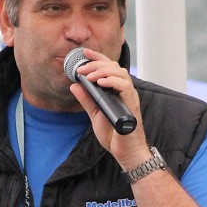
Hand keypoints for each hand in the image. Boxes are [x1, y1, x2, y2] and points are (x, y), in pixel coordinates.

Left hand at [68, 49, 151, 169]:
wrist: (125, 152)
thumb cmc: (114, 135)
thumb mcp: (95, 114)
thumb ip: (86, 99)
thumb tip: (74, 85)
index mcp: (117, 91)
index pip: (109, 68)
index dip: (98, 58)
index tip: (84, 53)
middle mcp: (125, 91)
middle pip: (114, 67)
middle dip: (96, 64)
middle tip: (81, 68)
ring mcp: (129, 97)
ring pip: (120, 73)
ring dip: (103, 71)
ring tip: (89, 76)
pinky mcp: (131, 105)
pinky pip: (125, 86)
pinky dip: (112, 81)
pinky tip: (100, 82)